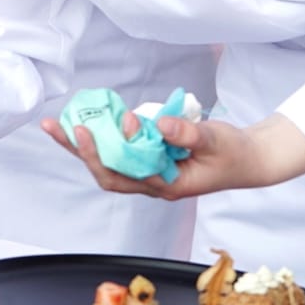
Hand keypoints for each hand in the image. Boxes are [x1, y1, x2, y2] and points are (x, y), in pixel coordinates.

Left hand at [40, 111, 304, 199]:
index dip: (104, 154)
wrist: (249, 159)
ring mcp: (150, 172)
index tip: (92, 129)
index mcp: (167, 185)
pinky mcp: (150, 158)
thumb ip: (189, 134)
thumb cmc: (234, 154)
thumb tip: (159, 125)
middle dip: (78, 151)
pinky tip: (89, 119)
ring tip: (57, 125)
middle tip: (55, 126)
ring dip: (83, 146)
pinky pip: (120, 151)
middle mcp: (153, 183)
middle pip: (106, 172)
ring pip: (109, 163)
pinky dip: (103, 138)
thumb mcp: (216, 141)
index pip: (125, 175)